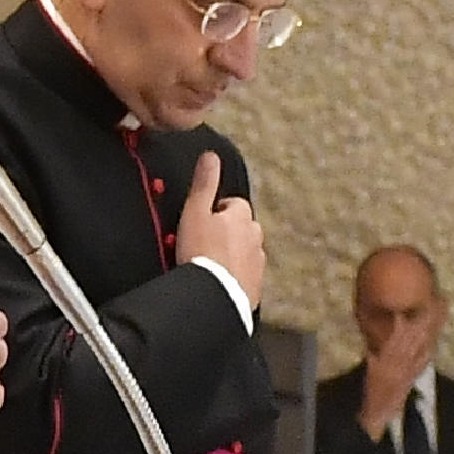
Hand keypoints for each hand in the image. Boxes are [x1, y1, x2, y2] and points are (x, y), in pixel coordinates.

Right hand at [169, 145, 265, 300]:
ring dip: (231, 255)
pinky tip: (219, 281)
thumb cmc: (202, 254)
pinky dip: (235, 276)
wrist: (214, 296)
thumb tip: (210, 157)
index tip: (202, 220)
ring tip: (209, 264)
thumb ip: (204, 183)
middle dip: (226, 233)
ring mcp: (257, 263)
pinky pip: (245, 276)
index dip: (215, 211)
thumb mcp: (195, 212)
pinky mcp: (255, 286)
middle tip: (203, 244)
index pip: (233, 205)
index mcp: (242, 217)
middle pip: (241, 229)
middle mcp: (256, 238)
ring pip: (245, 252)